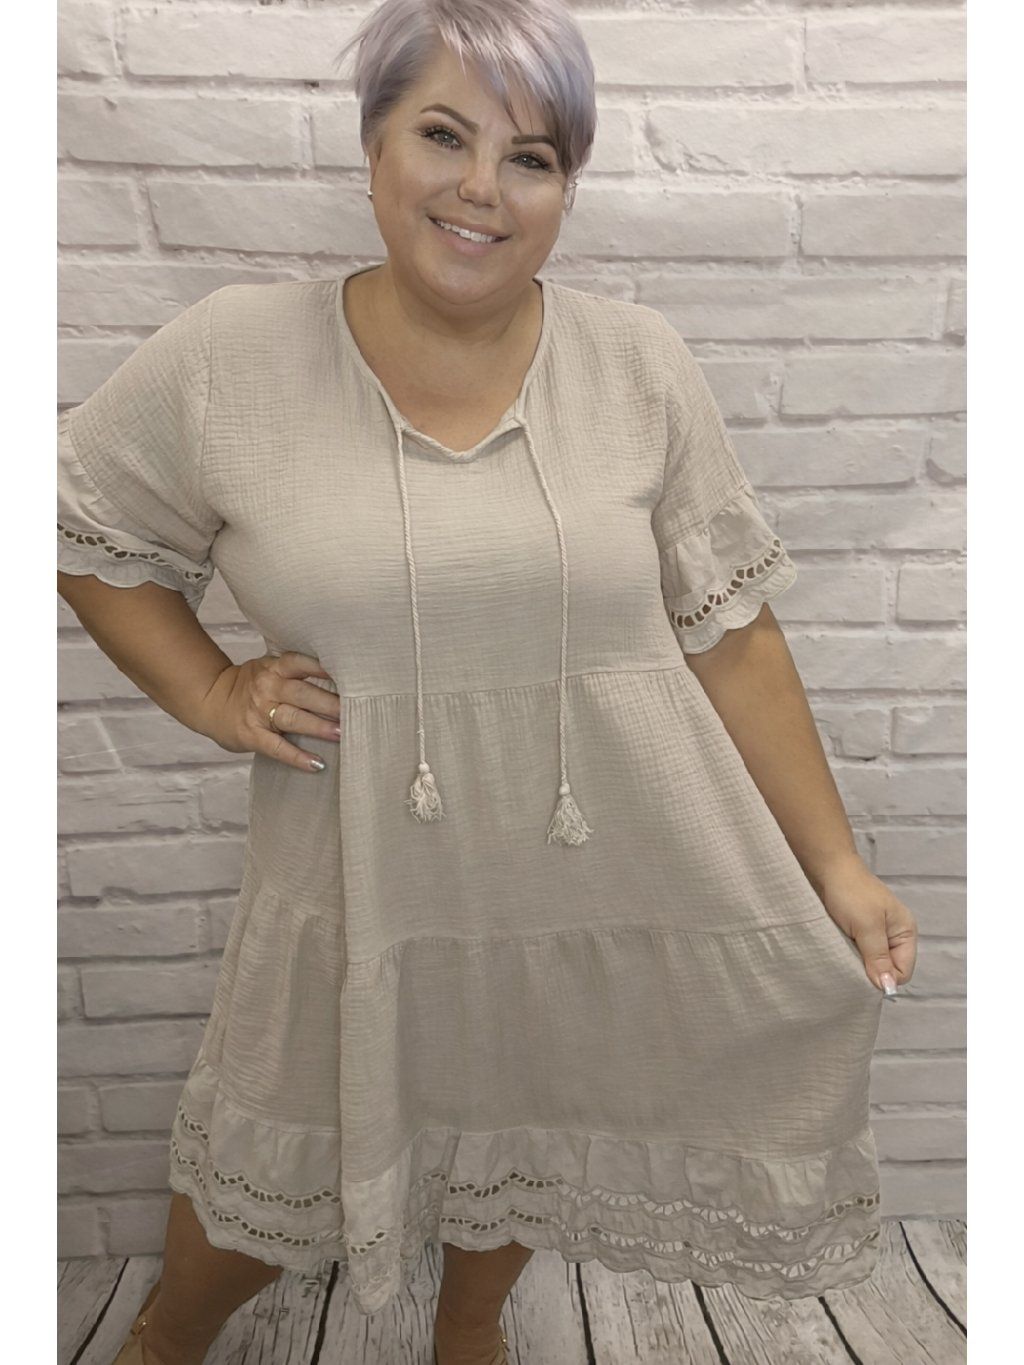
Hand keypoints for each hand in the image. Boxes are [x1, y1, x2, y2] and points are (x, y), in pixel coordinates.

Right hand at [197, 651, 340, 772]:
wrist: (209, 701)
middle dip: (330, 703)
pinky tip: (317, 764)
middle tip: (355, 710)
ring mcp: (259, 712)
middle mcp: (267, 687)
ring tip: (342, 734)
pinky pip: (277, 747)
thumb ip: (295, 671)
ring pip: (294, 718)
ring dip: (319, 726)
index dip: (322, 667)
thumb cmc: (250, 686)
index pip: (300, 663)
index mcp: (274, 668)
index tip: (348, 674)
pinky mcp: (252, 735)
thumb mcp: (268, 669)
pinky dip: (298, 756)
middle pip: (303, 693)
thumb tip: (339, 678)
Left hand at [816, 856, 918, 993]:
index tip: (863, 975)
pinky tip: (838, 952)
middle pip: (887, 969)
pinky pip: (858, 953)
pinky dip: (849, 955)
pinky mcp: (858, 932)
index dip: (885, 978)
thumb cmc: (851, 893)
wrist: (827, 867)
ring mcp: (875, 933)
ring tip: (843, 958)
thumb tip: (888, 988)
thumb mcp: (867, 927)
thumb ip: (878, 957)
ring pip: (871, 963)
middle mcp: (894, 935)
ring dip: (857, 964)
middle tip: (850, 967)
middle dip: (870, 972)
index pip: (903, 971)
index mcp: (905, 932)